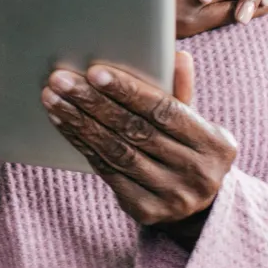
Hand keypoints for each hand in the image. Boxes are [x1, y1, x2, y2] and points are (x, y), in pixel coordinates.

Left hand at [42, 52, 235, 248]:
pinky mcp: (146, 211)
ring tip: (53, 98)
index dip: (129, 91)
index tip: (96, 72)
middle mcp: (196, 174)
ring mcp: (171, 197)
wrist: (199, 205)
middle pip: (135, 131)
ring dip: (79, 122)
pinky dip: (81, 144)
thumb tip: (179, 55)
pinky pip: (107, 171)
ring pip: (116, 152)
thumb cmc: (190, 147)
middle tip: (61, 79)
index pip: (165, 111)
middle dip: (94, 102)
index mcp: (214, 144)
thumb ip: (183, 90)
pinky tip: (63, 122)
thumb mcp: (196, 120)